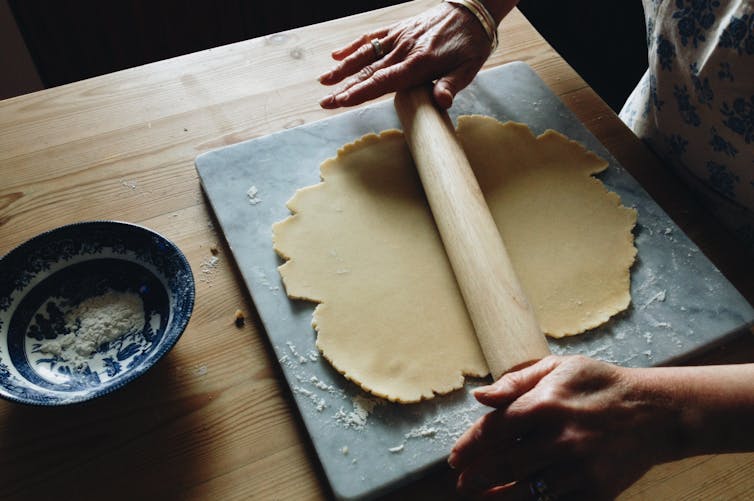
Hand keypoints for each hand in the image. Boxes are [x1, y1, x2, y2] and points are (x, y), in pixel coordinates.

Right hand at [318, 2, 493, 109]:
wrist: (473, 10)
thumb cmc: (471, 43)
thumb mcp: (469, 68)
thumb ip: (451, 85)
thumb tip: (442, 102)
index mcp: (420, 62)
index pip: (384, 81)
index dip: (360, 92)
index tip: (342, 101)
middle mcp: (404, 49)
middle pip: (369, 71)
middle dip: (345, 88)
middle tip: (325, 102)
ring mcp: (399, 37)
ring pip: (365, 54)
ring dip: (343, 68)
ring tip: (324, 81)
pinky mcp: (399, 28)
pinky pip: (373, 37)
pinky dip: (354, 45)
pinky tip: (337, 54)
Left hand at [448, 355, 681, 499]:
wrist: (654, 412)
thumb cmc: (599, 385)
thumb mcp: (558, 368)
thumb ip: (515, 383)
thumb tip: (479, 396)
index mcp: (545, 404)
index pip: (493, 430)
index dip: (469, 446)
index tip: (455, 457)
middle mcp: (559, 439)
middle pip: (503, 464)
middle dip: (476, 476)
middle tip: (462, 481)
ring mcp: (579, 468)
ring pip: (525, 490)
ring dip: (497, 495)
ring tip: (481, 494)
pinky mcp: (596, 490)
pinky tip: (516, 499)